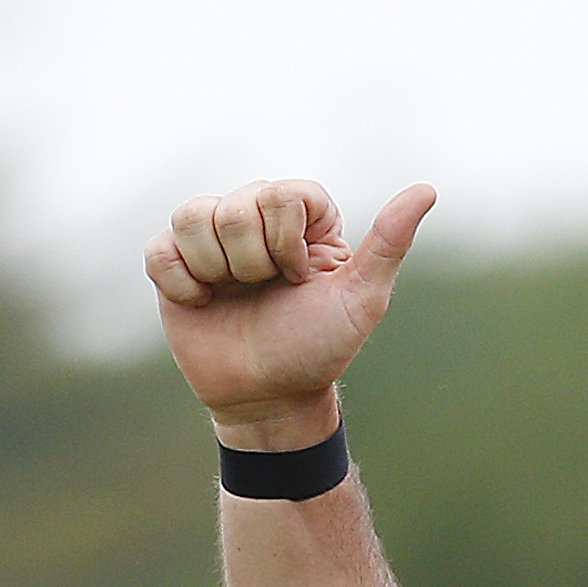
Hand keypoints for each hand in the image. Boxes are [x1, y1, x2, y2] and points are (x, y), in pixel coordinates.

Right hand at [144, 179, 434, 447]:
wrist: (269, 397)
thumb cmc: (320, 348)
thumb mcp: (363, 299)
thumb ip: (390, 242)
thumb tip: (427, 189)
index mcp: (302, 218)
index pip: (284, 193)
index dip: (288, 240)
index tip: (300, 278)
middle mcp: (255, 217)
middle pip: (236, 205)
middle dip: (255, 263)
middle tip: (268, 291)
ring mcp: (210, 238)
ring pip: (192, 217)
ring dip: (218, 270)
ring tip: (235, 295)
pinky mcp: (171, 262)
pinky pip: (161, 250)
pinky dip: (183, 284)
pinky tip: (204, 303)